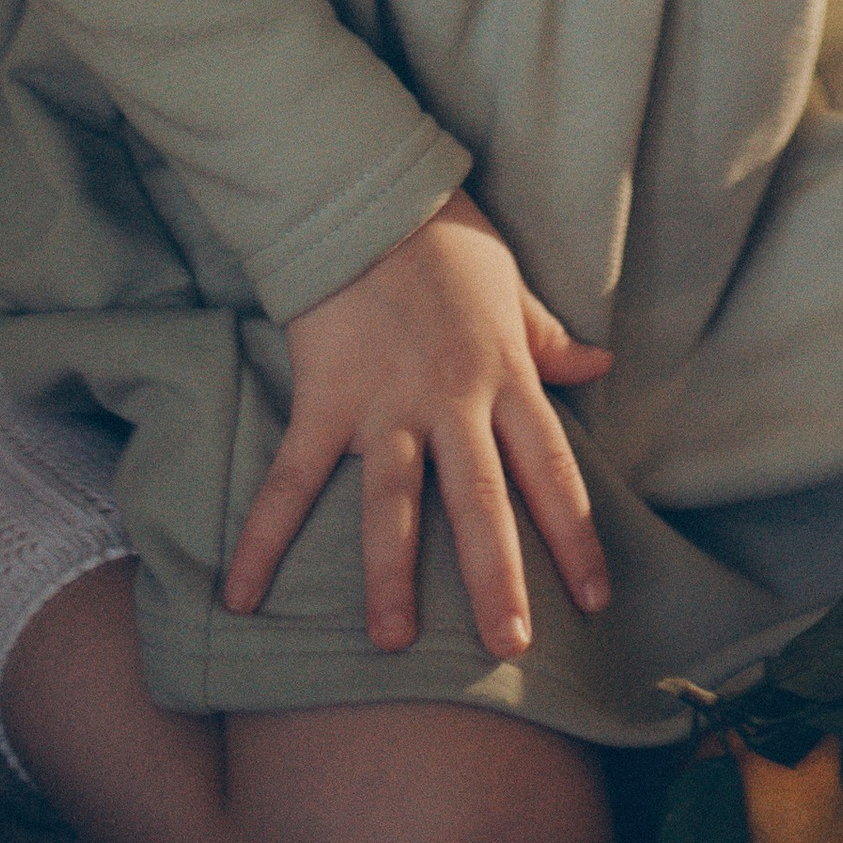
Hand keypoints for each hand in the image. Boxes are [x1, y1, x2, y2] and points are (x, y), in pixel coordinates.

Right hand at [223, 191, 613, 656]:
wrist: (367, 193)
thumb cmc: (447, 239)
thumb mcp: (513, 287)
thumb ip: (549, 339)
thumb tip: (601, 364)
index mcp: (506, 375)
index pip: (552, 468)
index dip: (576, 535)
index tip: (595, 597)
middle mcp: (451, 400)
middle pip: (481, 500)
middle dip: (496, 577)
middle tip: (509, 649)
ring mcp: (385, 404)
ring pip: (393, 503)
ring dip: (391, 575)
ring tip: (394, 642)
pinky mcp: (324, 400)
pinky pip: (291, 480)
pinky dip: (263, 539)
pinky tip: (240, 597)